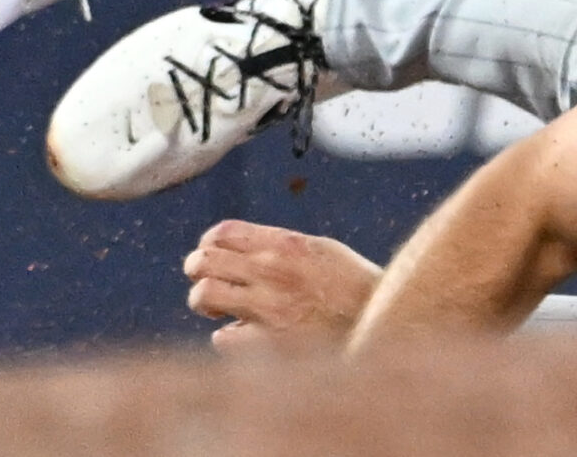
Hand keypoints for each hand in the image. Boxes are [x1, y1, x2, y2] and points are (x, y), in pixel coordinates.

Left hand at [185, 220, 382, 348]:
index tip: (212, 252)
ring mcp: (267, 308)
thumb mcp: (322, 250)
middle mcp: (271, 271)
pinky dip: (227, 336)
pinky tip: (243, 335)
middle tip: (202, 278)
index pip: (223, 232)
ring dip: (204, 301)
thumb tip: (243, 246)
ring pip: (203, 295)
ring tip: (217, 308)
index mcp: (285, 244)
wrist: (380, 324)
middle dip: (196, 269)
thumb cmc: (353, 287)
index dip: (209, 242)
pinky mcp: (266, 343)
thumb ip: (282, 245)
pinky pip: (222, 337)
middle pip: (203, 260)